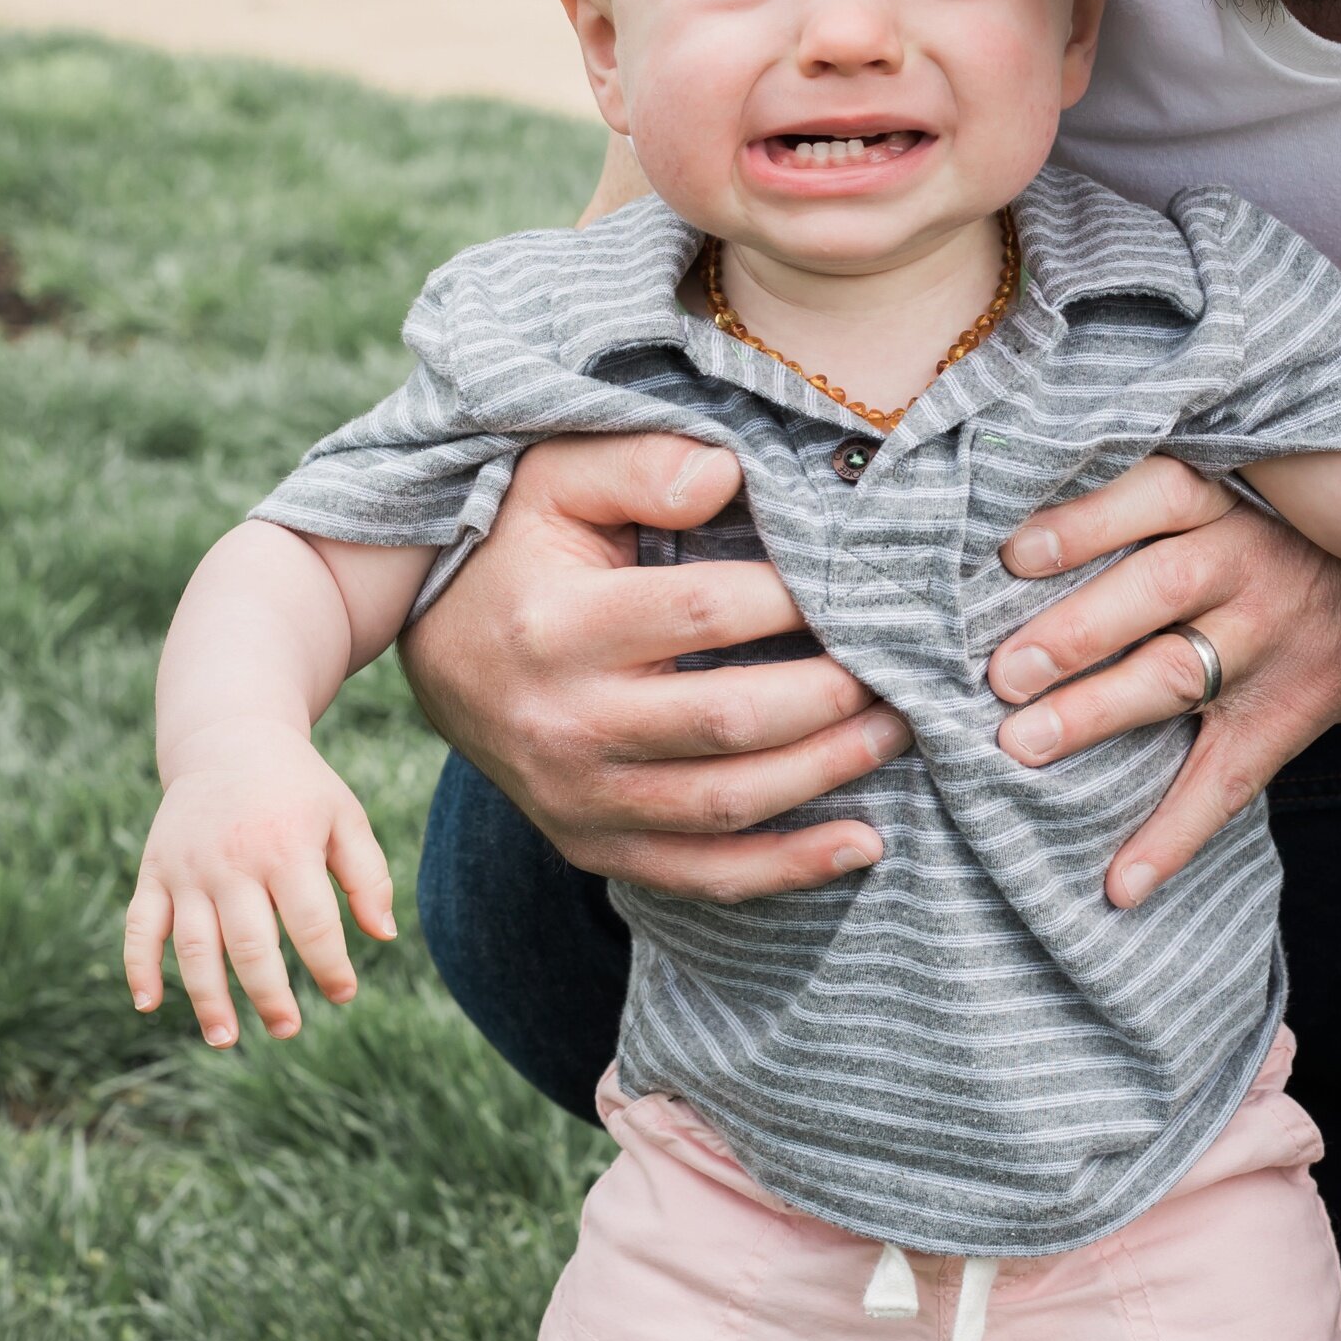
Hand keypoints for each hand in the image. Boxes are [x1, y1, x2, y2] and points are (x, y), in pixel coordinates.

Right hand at [124, 721, 395, 1047]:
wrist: (229, 740)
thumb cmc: (298, 790)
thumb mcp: (344, 817)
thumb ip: (368, 875)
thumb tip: (382, 935)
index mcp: (287, 847)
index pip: (312, 923)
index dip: (330, 967)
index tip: (344, 993)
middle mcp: (233, 861)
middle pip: (250, 945)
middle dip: (270, 996)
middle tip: (287, 1030)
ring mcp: (188, 869)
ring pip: (193, 946)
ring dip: (207, 998)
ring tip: (227, 1039)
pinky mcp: (154, 872)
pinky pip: (140, 925)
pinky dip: (138, 966)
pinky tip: (149, 1004)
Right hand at [397, 432, 910, 901]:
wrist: (437, 656)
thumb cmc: (520, 552)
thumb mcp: (555, 479)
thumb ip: (641, 463)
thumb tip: (731, 476)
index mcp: (560, 625)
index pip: (705, 613)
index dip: (797, 598)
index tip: (858, 581)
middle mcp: (566, 722)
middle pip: (729, 719)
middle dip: (835, 696)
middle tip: (903, 666)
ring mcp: (577, 798)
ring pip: (726, 804)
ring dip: (829, 773)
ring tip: (897, 730)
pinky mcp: (590, 846)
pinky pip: (701, 876)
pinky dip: (788, 869)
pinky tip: (863, 845)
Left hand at [988, 457, 1340, 906]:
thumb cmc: (1277, 536)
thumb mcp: (1233, 497)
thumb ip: (1145, 506)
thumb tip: (1009, 536)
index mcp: (1225, 503)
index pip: (1157, 495)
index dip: (1089, 521)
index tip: (1015, 554)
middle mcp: (1251, 565)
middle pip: (1159, 588)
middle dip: (1078, 631)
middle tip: (1003, 673)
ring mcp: (1273, 646)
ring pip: (1178, 676)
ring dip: (1099, 712)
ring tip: (1023, 745)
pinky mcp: (1288, 718)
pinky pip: (1227, 782)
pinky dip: (1173, 836)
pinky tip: (1122, 884)